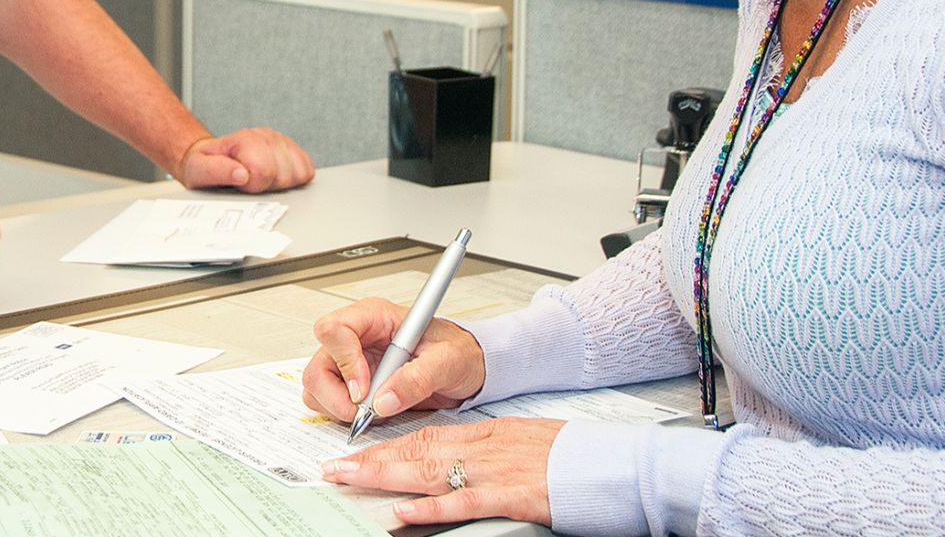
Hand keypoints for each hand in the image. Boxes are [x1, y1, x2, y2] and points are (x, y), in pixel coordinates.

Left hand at [176, 127, 313, 191]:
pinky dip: (295, 178)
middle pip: (284, 175)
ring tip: (261, 178)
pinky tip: (276, 177)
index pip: (264, 171)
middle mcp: (265, 136)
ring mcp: (280, 141)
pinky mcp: (292, 149)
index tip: (241, 183)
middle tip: (250, 182)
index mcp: (244, 139)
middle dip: (268, 186)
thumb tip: (242, 174)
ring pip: (298, 173)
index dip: (252, 186)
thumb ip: (217, 171)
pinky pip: (308, 169)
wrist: (211, 158)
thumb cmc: (205, 166)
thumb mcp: (199, 170)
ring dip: (281, 183)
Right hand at [301, 297, 485, 421]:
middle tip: (364, 411)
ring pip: (317, 386)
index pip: (335, 329)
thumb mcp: (448, 361)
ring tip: (373, 412)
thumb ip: (417, 378)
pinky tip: (372, 414)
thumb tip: (384, 400)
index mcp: (375, 318)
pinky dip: (343, 415)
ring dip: (338, 407)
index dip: (344, 362)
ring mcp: (351, 362)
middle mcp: (357, 338)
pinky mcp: (352, 385)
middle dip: (335, 394)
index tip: (364, 390)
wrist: (468, 368)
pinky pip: (328, 401)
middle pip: (318, 364)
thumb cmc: (459, 352)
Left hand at [321, 418, 562, 526]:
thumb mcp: (523, 443)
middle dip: (372, 458)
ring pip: (429, 469)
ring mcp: (495, 471)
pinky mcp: (512, 496)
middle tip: (336, 467)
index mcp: (486, 434)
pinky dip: (432, 506)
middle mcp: (484, 448)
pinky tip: (406, 510)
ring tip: (351, 479)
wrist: (609, 462)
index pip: (425, 435)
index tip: (357, 453)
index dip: (387, 445)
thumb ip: (488, 451)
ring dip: (385, 475)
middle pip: (417, 449)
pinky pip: (465, 501)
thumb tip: (459, 463)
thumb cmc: (571, 455)